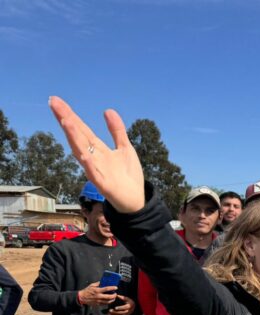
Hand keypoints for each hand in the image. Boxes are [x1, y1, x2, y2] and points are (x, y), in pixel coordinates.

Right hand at [49, 96, 144, 212]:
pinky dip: (88, 164)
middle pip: (77, 136)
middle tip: (53, 103)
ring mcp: (96, 170)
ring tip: (66, 122)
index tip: (56, 100)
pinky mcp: (102, 184)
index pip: (81, 129)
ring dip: (74, 138)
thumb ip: (117, 131)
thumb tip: (108, 110)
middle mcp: (93, 157)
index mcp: (98, 149)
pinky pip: (93, 173)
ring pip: (82, 152)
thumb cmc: (128, 176)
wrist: (136, 200)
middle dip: (66, 120)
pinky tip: (83, 154)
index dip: (70, 115)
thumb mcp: (125, 148)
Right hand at [78, 281, 116, 306]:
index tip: (116, 287)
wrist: (82, 298)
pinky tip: (109, 300)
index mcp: (97, 290)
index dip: (112, 288)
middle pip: (109, 297)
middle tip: (115, 293)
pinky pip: (105, 304)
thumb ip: (98, 283)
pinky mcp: (98, 304)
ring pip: (108, 301)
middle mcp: (98, 296)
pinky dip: (108, 302)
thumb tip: (104, 281)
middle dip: (114, 295)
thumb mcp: (92, 285)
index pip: (107, 289)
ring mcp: (98, 301)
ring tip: (113, 297)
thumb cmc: (87, 291)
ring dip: (112, 299)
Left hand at [107, 294, 135, 314]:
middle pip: (121, 312)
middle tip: (110, 310)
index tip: (115, 307)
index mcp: (129, 306)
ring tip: (108, 313)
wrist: (132, 307)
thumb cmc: (128, 302)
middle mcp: (128, 311)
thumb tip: (117, 295)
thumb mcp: (127, 299)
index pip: (125, 307)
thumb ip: (122, 297)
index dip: (120, 308)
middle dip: (115, 312)